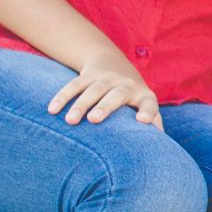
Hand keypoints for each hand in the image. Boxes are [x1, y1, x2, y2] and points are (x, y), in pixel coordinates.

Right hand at [47, 51, 162, 130]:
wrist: (113, 62)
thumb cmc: (132, 96)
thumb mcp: (144, 105)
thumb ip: (153, 123)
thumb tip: (159, 149)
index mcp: (143, 95)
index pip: (149, 104)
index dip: (147, 111)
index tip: (142, 121)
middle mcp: (126, 84)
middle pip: (116, 94)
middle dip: (105, 106)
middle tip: (94, 119)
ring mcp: (106, 78)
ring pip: (93, 89)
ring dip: (80, 104)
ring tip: (70, 121)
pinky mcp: (88, 75)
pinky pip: (73, 85)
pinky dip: (62, 97)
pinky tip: (52, 110)